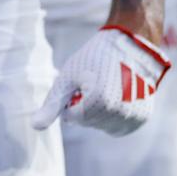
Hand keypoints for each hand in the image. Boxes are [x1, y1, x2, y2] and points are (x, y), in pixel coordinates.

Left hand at [33, 24, 170, 135]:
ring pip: (101, 126)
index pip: (70, 117)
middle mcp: (119, 114)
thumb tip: (34, 127)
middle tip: (95, 83)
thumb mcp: (67, 78)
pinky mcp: (142, 119)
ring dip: (99, 112)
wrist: (130, 48)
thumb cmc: (93, 60)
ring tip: (107, 88)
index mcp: (99, 103)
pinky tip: (117, 96)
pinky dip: (113, 116)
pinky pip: (117, 127)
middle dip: (84, 106)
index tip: (80, 81)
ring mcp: (133, 118)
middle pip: (86, 123)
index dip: (70, 98)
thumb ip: (52, 105)